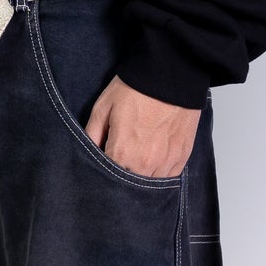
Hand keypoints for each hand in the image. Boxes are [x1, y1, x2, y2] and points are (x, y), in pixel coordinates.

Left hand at [85, 77, 200, 179]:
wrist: (170, 76)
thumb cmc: (136, 89)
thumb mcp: (103, 107)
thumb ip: (91, 135)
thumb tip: (84, 154)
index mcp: (122, 152)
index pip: (106, 179)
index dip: (100, 174)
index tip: (101, 165)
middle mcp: (145, 164)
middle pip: (127, 188)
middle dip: (119, 180)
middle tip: (118, 162)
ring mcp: (165, 162)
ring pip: (148, 186)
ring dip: (140, 178)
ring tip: (136, 161)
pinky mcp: (181, 157)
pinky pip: (167, 179)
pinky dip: (158, 174)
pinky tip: (152, 160)